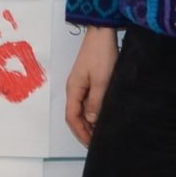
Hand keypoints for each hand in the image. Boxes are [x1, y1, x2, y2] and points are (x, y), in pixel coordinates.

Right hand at [63, 26, 117, 145]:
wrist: (102, 32)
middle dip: (84, 130)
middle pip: (75, 115)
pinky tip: (103, 114)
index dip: (81, 133)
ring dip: (90, 121)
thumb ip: (96, 102)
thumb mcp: (102, 81)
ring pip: (82, 109)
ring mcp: (81, 84)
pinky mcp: (88, 80)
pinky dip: (94, 111)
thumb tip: (91, 120)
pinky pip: (88, 101)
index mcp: (73, 89)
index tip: (91, 144)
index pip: (72, 118)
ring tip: (101, 131)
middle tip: (97, 142)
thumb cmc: (101, 53)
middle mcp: (74, 88)